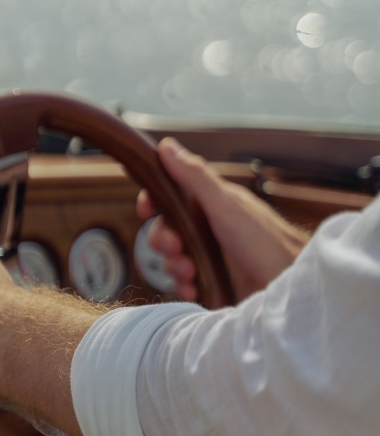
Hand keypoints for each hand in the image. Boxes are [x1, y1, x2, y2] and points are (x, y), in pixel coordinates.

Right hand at [137, 138, 309, 301]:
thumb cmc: (265, 241)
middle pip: (165, 229)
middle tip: (177, 248)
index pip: (170, 196)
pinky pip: (184, 282)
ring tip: (191, 273)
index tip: (145, 210)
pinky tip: (194, 289)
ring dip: (174, 267)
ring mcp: (210, 256)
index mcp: (210, 204)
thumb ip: (195, 177)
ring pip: (171, 258)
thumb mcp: (225, 205)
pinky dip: (184, 286)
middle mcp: (208, 228)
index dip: (153, 202)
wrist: (289, 286)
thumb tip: (168, 146)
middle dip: (163, 240)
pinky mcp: (213, 282)